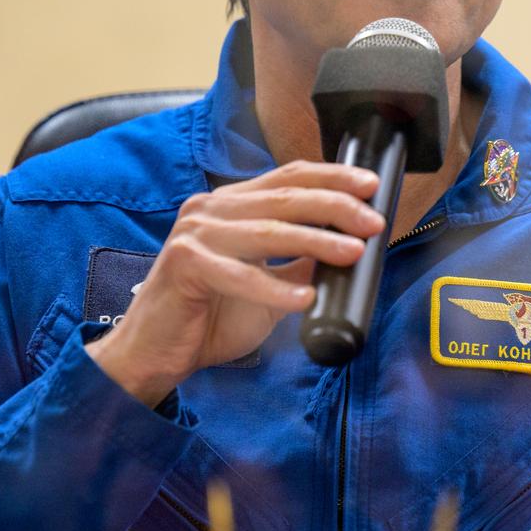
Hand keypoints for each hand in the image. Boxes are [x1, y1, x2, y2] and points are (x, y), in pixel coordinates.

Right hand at [86, 160, 382, 406]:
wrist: (157, 352)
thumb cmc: (210, 316)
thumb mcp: (267, 285)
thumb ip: (298, 263)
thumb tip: (347, 248)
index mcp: (230, 204)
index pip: (288, 178)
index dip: (332, 177)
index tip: (371, 186)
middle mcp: (211, 209)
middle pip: (285, 198)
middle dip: (336, 207)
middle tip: (373, 221)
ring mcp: (195, 233)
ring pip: (269, 231)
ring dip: (317, 241)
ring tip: (353, 252)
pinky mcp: (184, 263)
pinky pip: (240, 275)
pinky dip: (275, 288)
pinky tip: (304, 298)